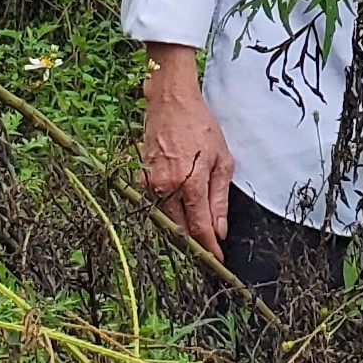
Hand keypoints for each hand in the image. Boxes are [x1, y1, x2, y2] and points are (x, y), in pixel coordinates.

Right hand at [137, 44, 234, 256]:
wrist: (170, 101)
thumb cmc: (200, 126)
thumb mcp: (221, 159)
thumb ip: (219, 197)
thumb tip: (220, 230)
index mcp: (189, 183)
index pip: (199, 228)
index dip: (209, 248)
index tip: (218, 261)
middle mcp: (166, 187)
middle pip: (179, 229)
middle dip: (193, 244)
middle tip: (207, 255)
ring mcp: (150, 183)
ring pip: (165, 219)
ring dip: (179, 231)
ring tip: (193, 240)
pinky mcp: (141, 178)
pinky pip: (154, 205)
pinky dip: (166, 214)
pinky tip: (177, 215)